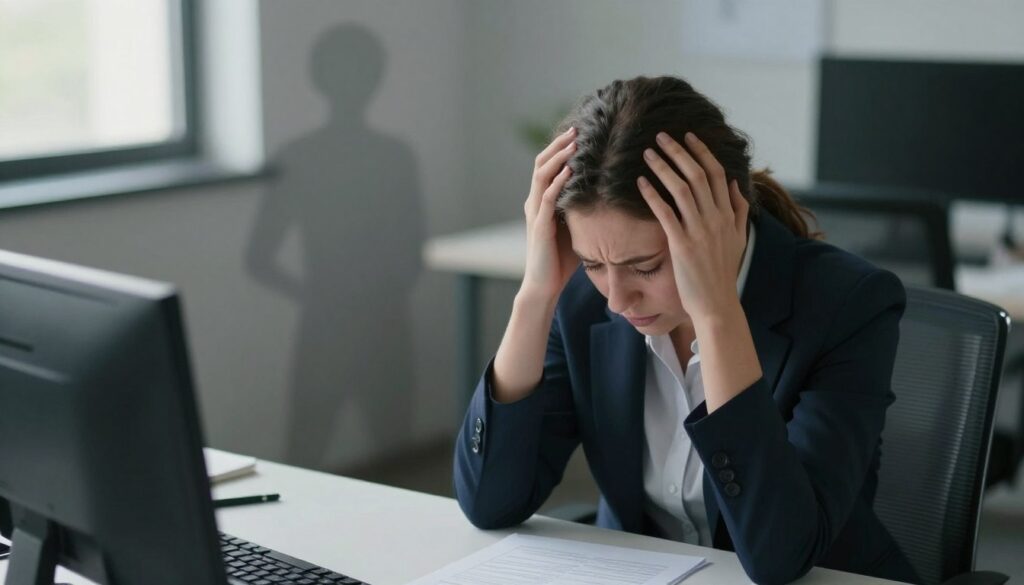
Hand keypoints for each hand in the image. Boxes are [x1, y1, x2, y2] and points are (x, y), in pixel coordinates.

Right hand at [520, 127, 578, 301]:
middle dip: (559, 144)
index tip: (578, 132)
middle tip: (577, 128)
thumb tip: (606, 194)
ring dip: (558, 156)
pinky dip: (558, 181)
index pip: (547, 165)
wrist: (544, 286)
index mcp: (540, 201)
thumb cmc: (560, 260)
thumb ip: (581, 209)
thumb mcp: (573, 227)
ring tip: (574, 142)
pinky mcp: (539, 226)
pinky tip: (571, 169)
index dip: (560, 147)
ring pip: (542, 175)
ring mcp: (534, 213)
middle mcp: (533, 202)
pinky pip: (547, 197)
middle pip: (541, 162)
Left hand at [636, 131, 749, 322]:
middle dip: (679, 151)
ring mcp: (699, 230)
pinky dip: (652, 195)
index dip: (702, 152)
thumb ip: (738, 209)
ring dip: (663, 167)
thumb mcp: (738, 238)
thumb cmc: (723, 272)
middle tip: (661, 136)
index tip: (688, 136)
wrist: (717, 303)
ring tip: (648, 153)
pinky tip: (640, 182)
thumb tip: (734, 183)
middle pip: (697, 174)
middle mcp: (716, 218)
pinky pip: (666, 213)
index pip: (716, 173)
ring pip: (681, 188)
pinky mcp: (682, 244)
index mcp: (728, 214)